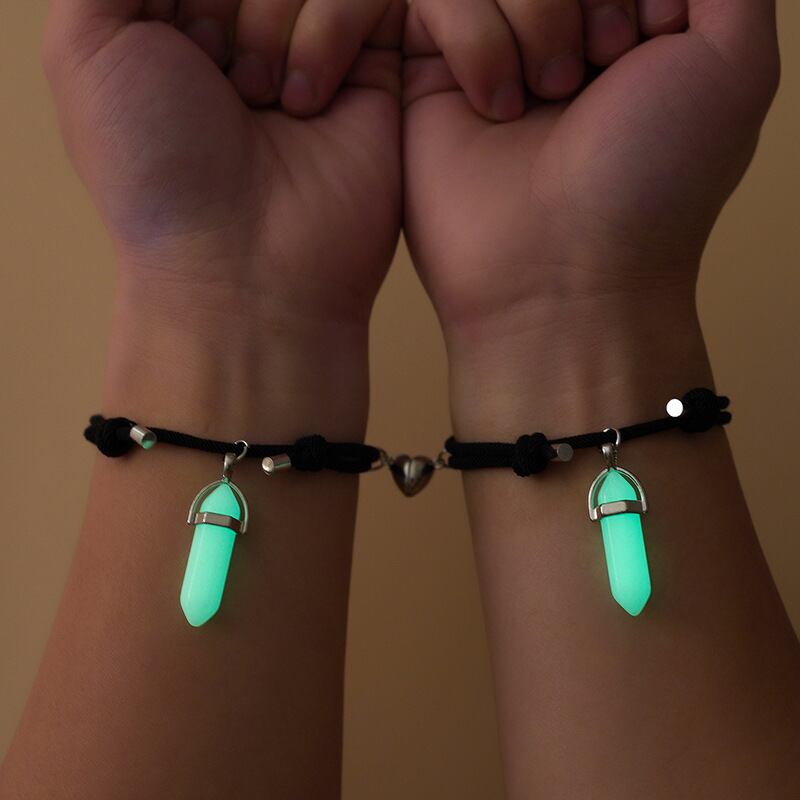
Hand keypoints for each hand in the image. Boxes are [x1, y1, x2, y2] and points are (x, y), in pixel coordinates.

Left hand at [44, 0, 404, 323]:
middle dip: (223, 6)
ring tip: (266, 104)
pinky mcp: (378, 69)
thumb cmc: (160, 171)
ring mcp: (314, 46)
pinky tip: (310, 103)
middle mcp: (247, 27)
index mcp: (176, 20)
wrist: (247, 266)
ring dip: (273, 22)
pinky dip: (331, 30)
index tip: (179, 47)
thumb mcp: (86, 45)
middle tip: (220, 80)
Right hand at [403, 0, 778, 329]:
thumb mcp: (735, 60)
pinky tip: (495, 108)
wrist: (558, 276)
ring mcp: (493, 45)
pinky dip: (475, 40)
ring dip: (534, 16)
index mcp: (631, 18)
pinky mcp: (429, 72)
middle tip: (593, 75)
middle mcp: (559, 25)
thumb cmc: (650, 183)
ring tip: (543, 98)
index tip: (645, 47)